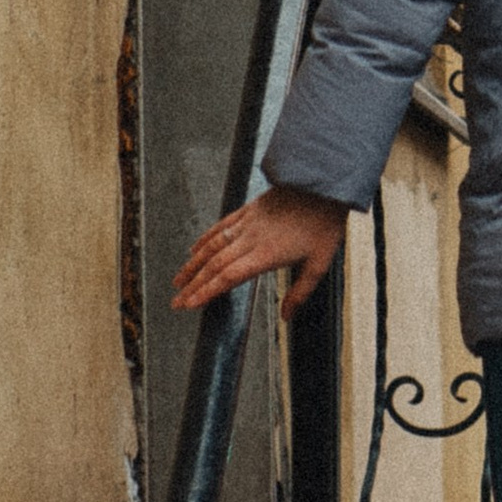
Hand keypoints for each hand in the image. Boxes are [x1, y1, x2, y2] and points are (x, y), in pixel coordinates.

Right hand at [172, 184, 346, 317]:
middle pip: (215, 265)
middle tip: (177, 302)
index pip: (228, 277)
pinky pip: (221, 225)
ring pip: (213, 245)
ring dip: (193, 264)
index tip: (190, 304)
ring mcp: (248, 222)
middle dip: (193, 285)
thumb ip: (300, 292)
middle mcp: (251, 238)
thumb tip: (286, 317)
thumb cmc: (324, 223)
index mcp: (266, 254)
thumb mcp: (319, 263)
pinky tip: (194, 248)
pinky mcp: (249, 209)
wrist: (324, 184)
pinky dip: (205, 238)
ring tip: (178, 281)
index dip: (206, 291)